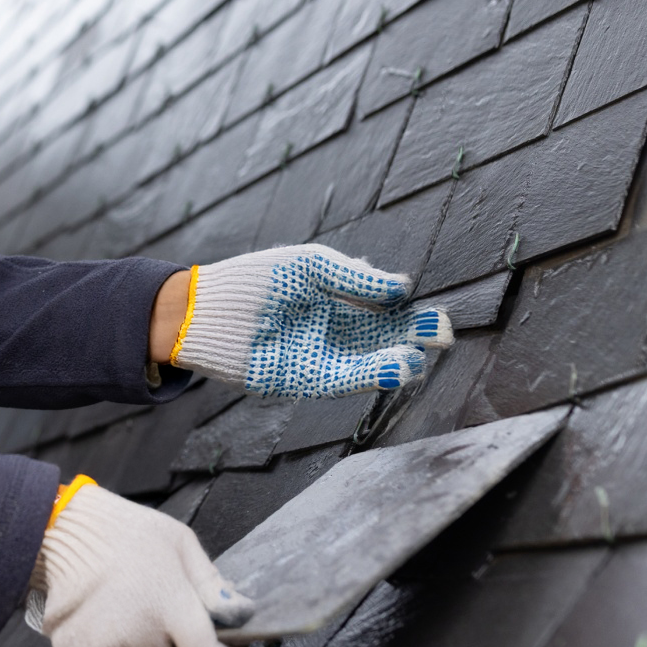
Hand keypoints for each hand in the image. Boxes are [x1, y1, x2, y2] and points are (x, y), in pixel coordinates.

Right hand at [27, 483, 250, 646]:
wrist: (60, 533)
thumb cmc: (125, 533)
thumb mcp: (181, 544)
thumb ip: (213, 587)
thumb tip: (242, 618)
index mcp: (166, 607)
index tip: (224, 645)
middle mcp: (135, 639)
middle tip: (185, 637)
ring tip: (144, 623)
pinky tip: (116, 628)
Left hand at [165, 244, 452, 397]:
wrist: (203, 309)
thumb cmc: (255, 280)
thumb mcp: (309, 266)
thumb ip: (354, 277)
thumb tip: (401, 286)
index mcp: (338, 304)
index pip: (385, 313)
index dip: (410, 315)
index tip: (436, 314)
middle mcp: (334, 335)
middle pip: (383, 340)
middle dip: (413, 339)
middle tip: (443, 336)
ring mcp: (320, 359)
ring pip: (369, 364)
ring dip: (396, 362)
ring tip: (421, 355)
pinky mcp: (303, 380)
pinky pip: (345, 380)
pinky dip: (371, 376)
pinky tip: (396, 367)